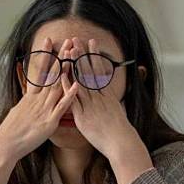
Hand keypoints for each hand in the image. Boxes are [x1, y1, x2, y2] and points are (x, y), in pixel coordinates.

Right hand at [0, 37, 78, 162]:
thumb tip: (28, 96)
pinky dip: (69, 96)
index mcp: (30, 96)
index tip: (49, 40)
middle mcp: (37, 99)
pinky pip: (61, 107)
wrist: (6, 144)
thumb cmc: (11, 131)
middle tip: (67, 41)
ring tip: (74, 55)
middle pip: (51, 74)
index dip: (45, 55)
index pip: (39, 71)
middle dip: (60, 57)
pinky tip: (77, 85)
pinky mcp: (49, 122)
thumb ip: (27, 102)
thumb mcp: (18, 111)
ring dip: (67, 70)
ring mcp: (44, 109)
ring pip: (57, 86)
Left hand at [59, 37, 132, 157]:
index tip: (91, 42)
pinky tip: (62, 76)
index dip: (94, 56)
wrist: (120, 143)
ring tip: (69, 51)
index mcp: (107, 94)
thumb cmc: (119, 130)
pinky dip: (68, 88)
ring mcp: (90, 105)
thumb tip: (108, 94)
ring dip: (74, 66)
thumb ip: (110, 100)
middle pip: (89, 72)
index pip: (99, 70)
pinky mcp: (82, 116)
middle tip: (76, 39)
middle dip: (82, 55)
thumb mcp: (117, 110)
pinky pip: (73, 100)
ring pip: (81, 82)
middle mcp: (98, 97)